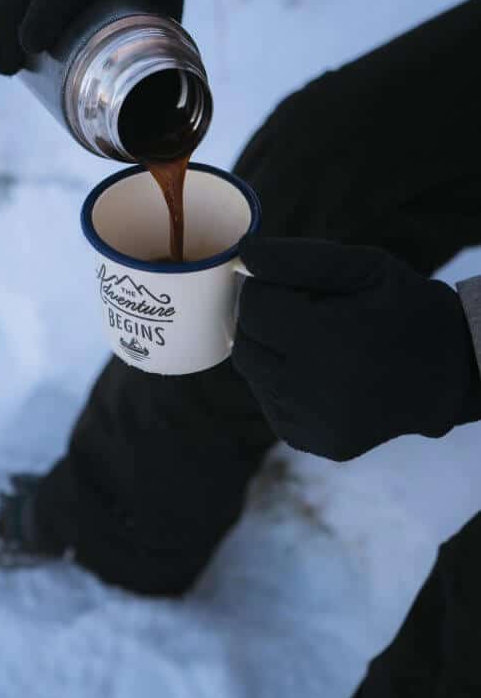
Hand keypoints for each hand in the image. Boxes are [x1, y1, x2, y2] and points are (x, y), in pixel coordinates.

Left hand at [232, 237, 480, 460]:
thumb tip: (246, 254)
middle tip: (295, 310)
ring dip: (269, 352)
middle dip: (261, 321)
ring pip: (255, 377)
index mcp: (327, 340)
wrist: (451, 372)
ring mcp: (315, 423)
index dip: (263, 290)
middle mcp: (315, 390)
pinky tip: (316, 371)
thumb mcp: (364, 266)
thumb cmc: (405, 308)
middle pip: (246, 345)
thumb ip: (300, 258)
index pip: (253, 309)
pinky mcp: (317, 442)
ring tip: (310, 340)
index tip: (287, 286)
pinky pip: (272, 406)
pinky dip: (281, 384)